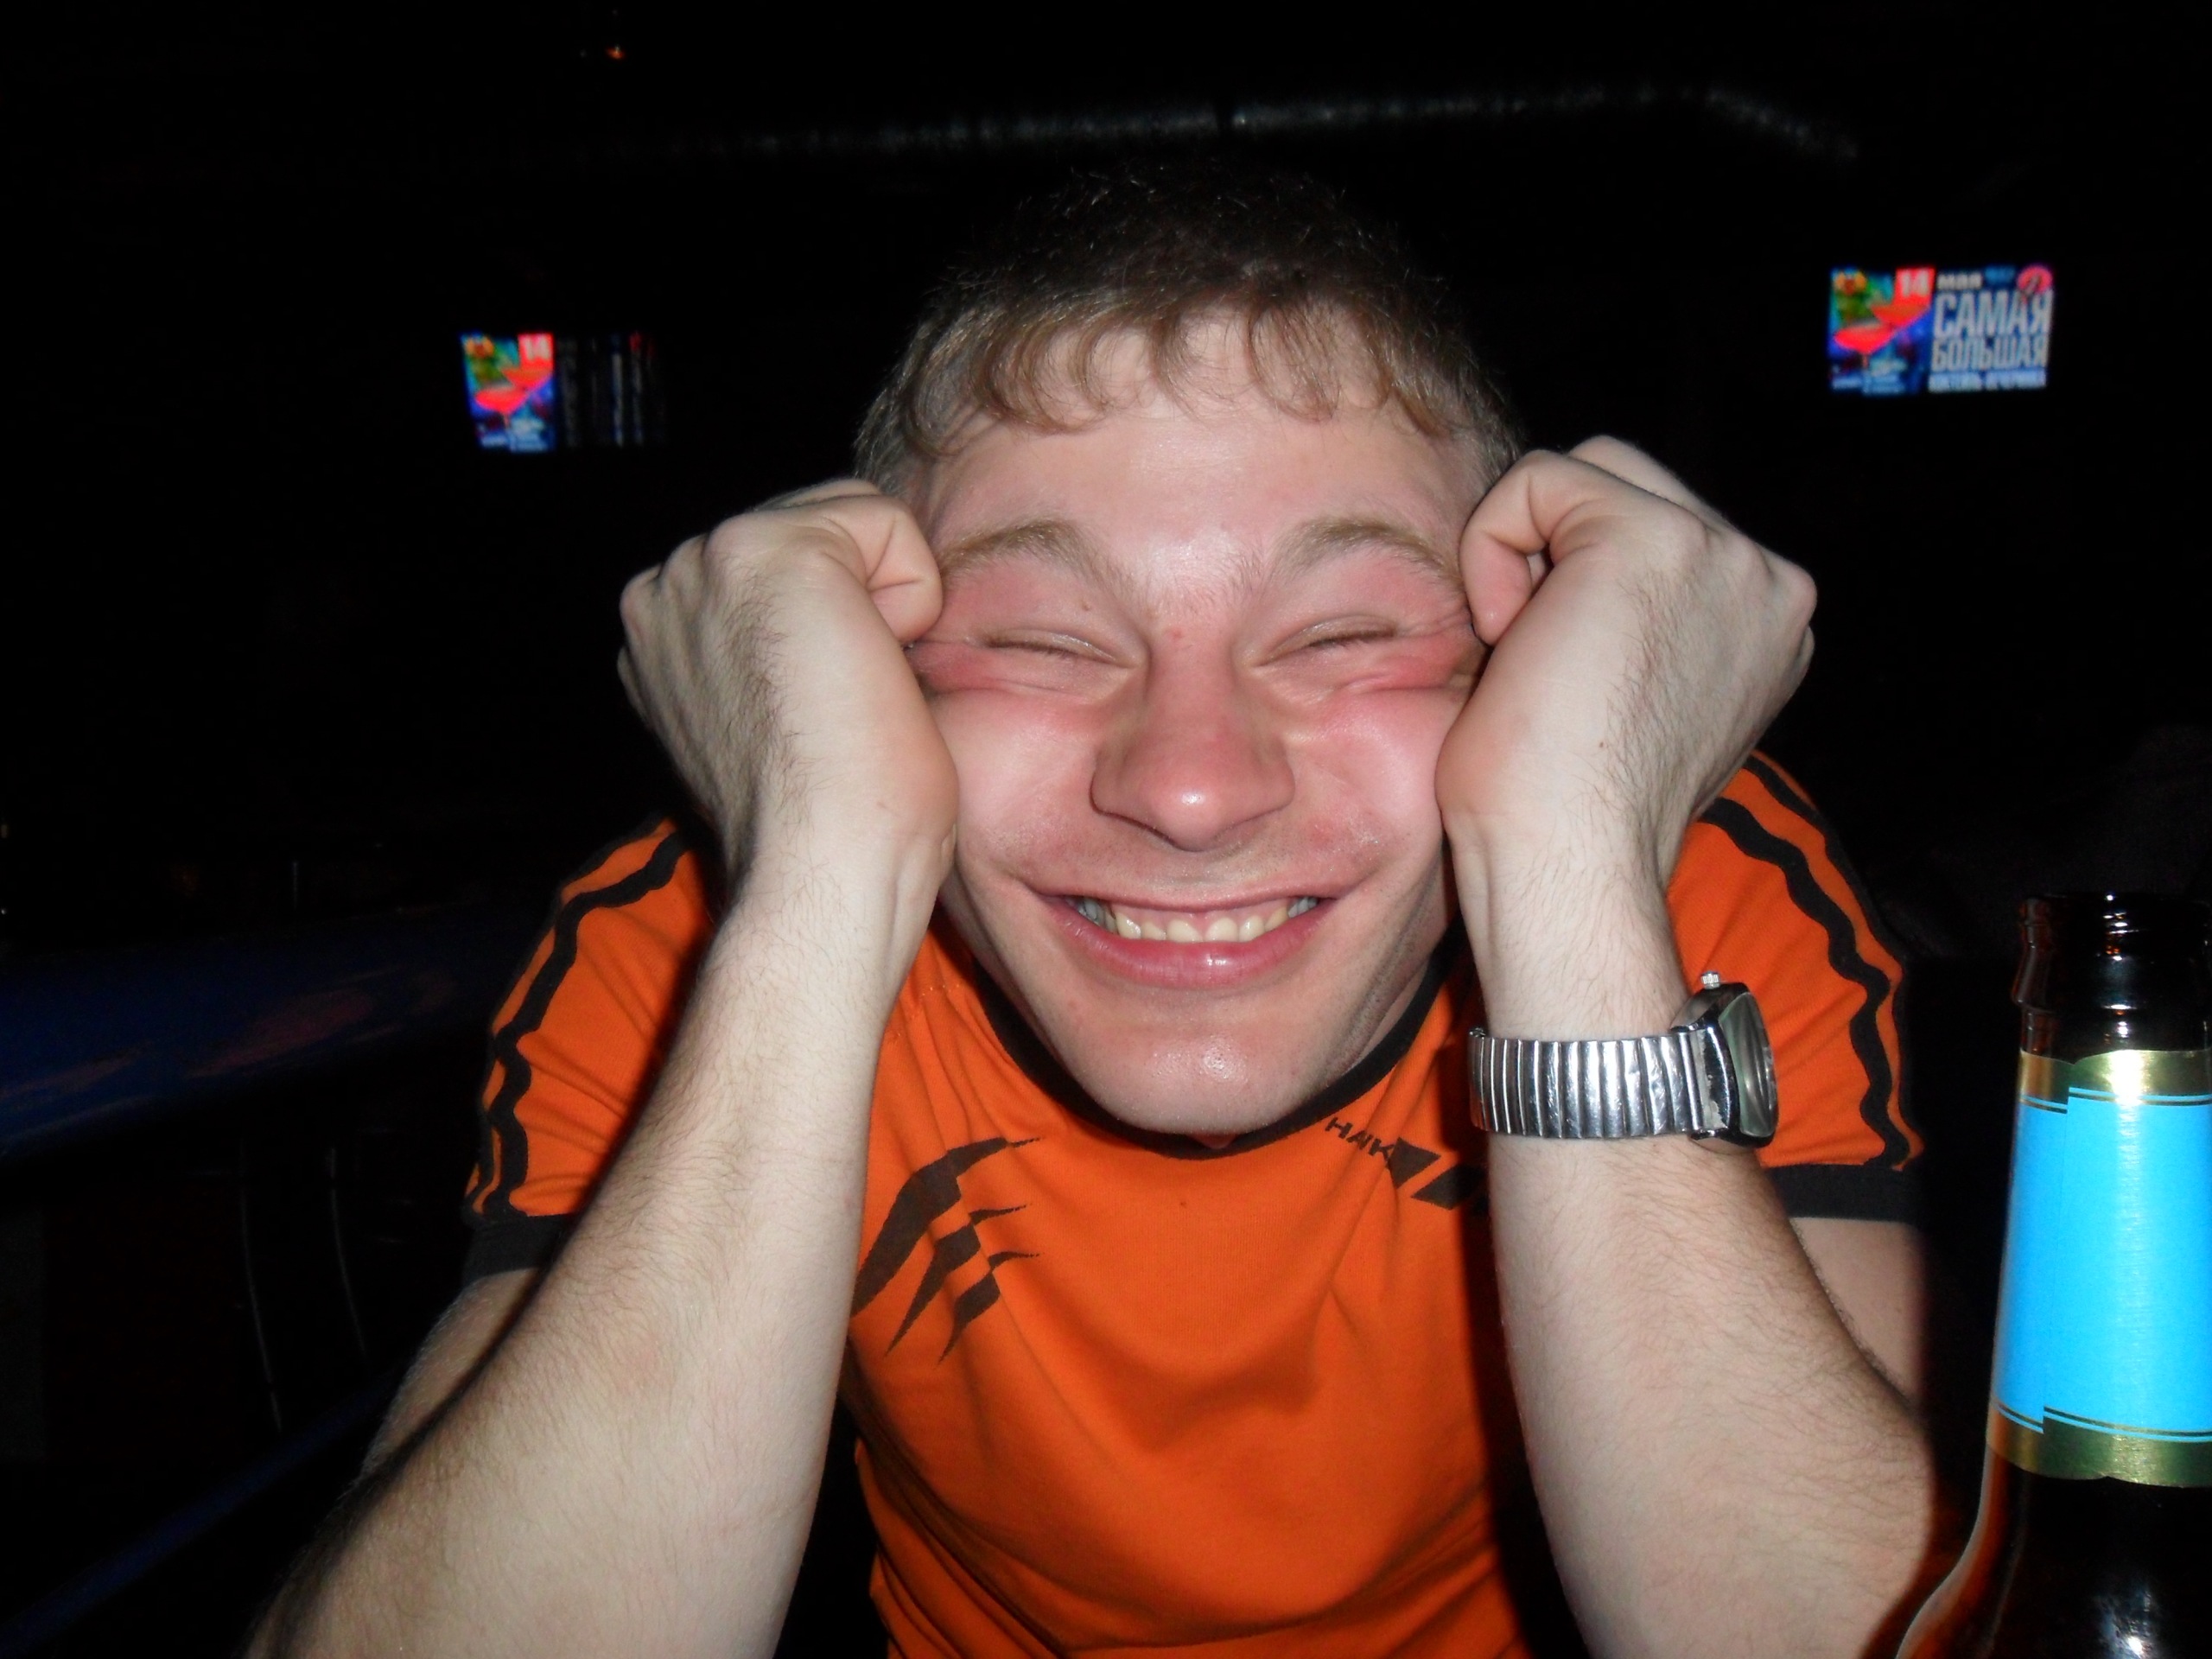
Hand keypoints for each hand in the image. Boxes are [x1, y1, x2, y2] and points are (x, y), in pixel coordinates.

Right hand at [618, 482, 957, 901]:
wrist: (823, 867)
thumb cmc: (833, 822)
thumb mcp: (778, 718)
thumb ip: (772, 652)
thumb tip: (828, 623)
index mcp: (661, 632)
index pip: (788, 561)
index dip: (839, 628)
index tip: (815, 715)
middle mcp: (664, 586)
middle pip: (823, 526)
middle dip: (861, 605)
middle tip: (840, 705)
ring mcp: (706, 561)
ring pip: (856, 521)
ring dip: (884, 603)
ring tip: (849, 689)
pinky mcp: (768, 548)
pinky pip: (890, 523)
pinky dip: (912, 597)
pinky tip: (867, 670)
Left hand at [1437, 438, 1814, 883]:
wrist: (1568, 865)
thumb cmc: (1561, 811)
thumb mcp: (1627, 698)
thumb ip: (1641, 627)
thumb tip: (1579, 579)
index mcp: (1768, 625)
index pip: (1656, 532)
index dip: (1574, 585)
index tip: (1564, 682)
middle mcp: (1768, 582)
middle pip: (1623, 484)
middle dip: (1554, 556)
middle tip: (1536, 662)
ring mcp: (1724, 556)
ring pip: (1583, 472)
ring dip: (1525, 553)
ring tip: (1527, 651)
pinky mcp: (1653, 537)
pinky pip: (1536, 481)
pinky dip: (1491, 548)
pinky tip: (1511, 638)